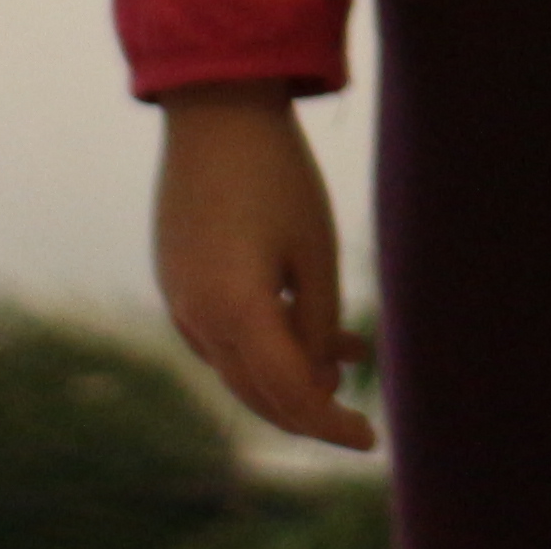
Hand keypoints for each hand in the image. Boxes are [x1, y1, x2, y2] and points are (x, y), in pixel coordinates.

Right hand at [154, 87, 370, 448]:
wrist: (215, 111)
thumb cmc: (277, 175)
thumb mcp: (313, 251)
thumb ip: (317, 323)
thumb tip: (321, 381)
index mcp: (234, 312)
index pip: (290, 395)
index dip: (332, 425)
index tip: (371, 439)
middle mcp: (197, 318)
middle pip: (258, 394)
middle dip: (311, 413)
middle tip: (360, 419)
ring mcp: (180, 301)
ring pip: (240, 368)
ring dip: (291, 375)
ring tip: (349, 358)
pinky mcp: (178, 281)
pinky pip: (224, 335)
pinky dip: (266, 344)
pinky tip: (311, 327)